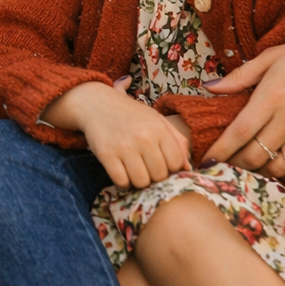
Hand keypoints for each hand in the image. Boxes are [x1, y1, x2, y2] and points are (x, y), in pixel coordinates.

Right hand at [45, 78, 189, 188]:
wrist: (96, 103)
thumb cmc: (131, 115)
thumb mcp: (157, 120)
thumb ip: (176, 141)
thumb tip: (188, 168)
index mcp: (159, 128)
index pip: (176, 164)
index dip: (170, 168)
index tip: (160, 162)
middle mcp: (144, 137)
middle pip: (159, 176)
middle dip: (153, 175)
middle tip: (144, 165)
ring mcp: (124, 146)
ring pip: (141, 182)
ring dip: (137, 180)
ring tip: (133, 169)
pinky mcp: (106, 154)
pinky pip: (121, 181)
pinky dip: (122, 181)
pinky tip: (121, 170)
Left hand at [202, 23, 284, 180]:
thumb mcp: (271, 57)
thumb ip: (239, 76)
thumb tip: (210, 87)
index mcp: (271, 97)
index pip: (239, 133)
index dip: (221, 150)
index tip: (206, 160)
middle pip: (255, 155)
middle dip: (236, 164)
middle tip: (227, 164)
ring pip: (278, 167)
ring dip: (260, 171)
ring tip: (250, 168)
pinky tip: (279, 169)